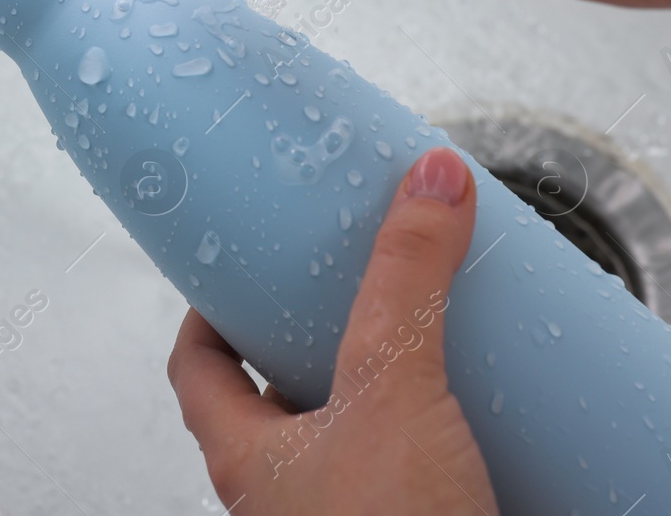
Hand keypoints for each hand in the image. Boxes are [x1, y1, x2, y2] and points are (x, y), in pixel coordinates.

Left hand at [167, 148, 497, 514]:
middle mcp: (278, 491)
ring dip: (378, 392)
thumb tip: (427, 185)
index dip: (212, 306)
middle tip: (351, 293)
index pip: (194, 361)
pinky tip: (476, 423)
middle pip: (272, 393)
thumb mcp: (392, 389)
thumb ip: (406, 283)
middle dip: (312, 340)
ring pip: (342, 437)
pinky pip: (405, 473)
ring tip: (422, 344)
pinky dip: (431, 439)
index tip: (243, 266)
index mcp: (240, 450)